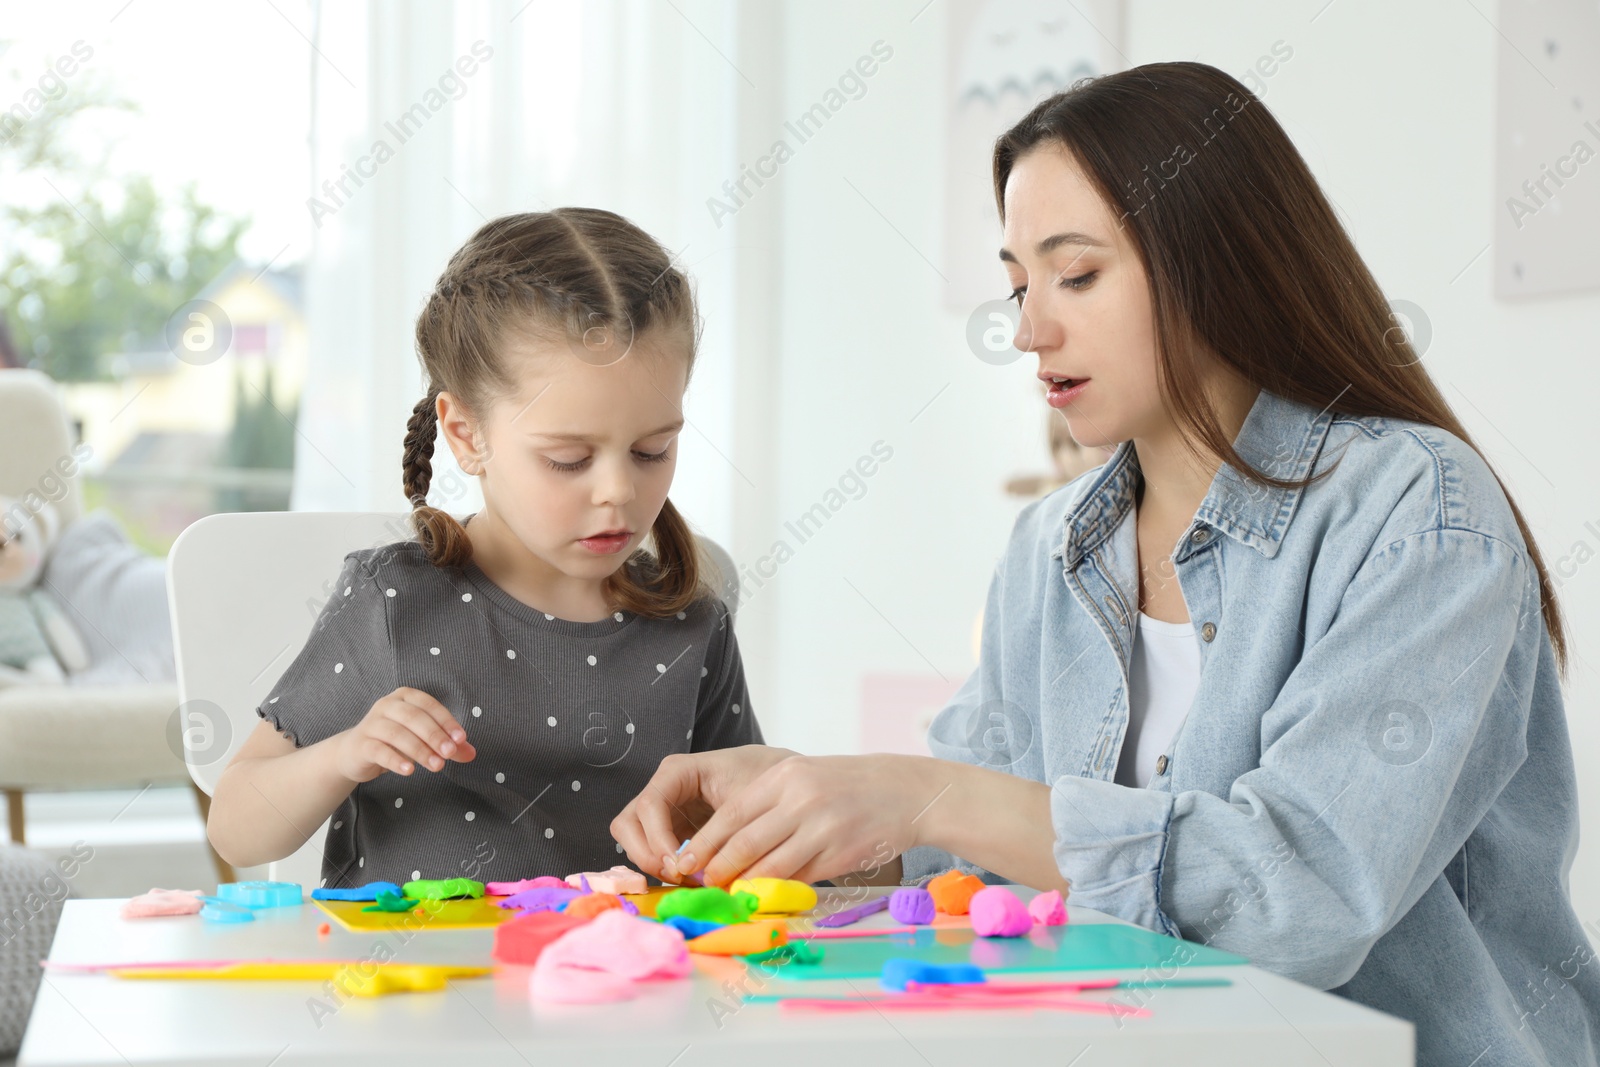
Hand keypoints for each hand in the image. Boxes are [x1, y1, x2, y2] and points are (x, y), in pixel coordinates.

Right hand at [332, 687, 476, 783]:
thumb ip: (447, 745)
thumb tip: (471, 753)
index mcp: (405, 697)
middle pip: (414, 717)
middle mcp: (387, 705)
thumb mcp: (422, 740)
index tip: (461, 739)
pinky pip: (379, 750)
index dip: (446, 721)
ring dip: (419, 750)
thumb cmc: (394, 741)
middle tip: (450, 754)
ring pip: (397, 734)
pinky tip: (409, 771)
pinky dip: (395, 760)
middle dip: (435, 736)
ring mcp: (371, 723)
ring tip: (437, 766)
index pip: (429, 705)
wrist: (355, 753)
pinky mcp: (361, 743)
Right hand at [610, 744, 797, 882]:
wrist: (782, 780)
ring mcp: (663, 813)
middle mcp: (663, 790)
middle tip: (677, 875)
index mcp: (678, 771)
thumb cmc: (765, 779)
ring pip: (632, 841)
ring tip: (686, 879)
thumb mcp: (749, 800)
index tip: (679, 865)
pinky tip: (691, 879)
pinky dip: (664, 869)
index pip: (649, 804)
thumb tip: (704, 870)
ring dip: (653, 864)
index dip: (657, 838)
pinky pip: (652, 853)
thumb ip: (725, 831)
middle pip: (627, 824)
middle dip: (646, 854)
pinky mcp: (671, 833)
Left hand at [674, 753, 938, 887]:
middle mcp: (800, 799)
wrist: (903, 791)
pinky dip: (777, 892)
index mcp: (785, 777)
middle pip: (743, 844)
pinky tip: (766, 898)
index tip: (685, 862)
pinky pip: (797, 879)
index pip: (731, 815)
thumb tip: (726, 846)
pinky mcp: (839, 853)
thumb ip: (768, 806)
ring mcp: (821, 827)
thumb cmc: (845, 786)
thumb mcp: (804, 779)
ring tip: (729, 897)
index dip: (704, 843)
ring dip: (744, 887)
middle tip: (701, 886)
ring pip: (768, 868)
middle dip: (717, 870)